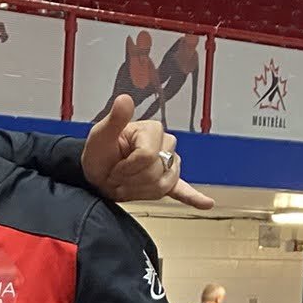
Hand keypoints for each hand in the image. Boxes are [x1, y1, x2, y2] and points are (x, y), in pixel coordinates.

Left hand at [83, 94, 212, 210]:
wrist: (95, 173)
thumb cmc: (98, 153)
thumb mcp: (101, 135)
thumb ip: (115, 119)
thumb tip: (124, 99)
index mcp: (152, 130)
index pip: (147, 157)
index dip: (126, 168)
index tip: (112, 168)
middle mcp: (166, 145)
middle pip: (154, 173)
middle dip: (129, 180)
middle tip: (115, 177)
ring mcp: (169, 164)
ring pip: (162, 185)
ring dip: (138, 191)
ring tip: (125, 184)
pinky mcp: (167, 181)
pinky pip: (183, 189)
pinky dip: (194, 198)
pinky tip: (206, 204)